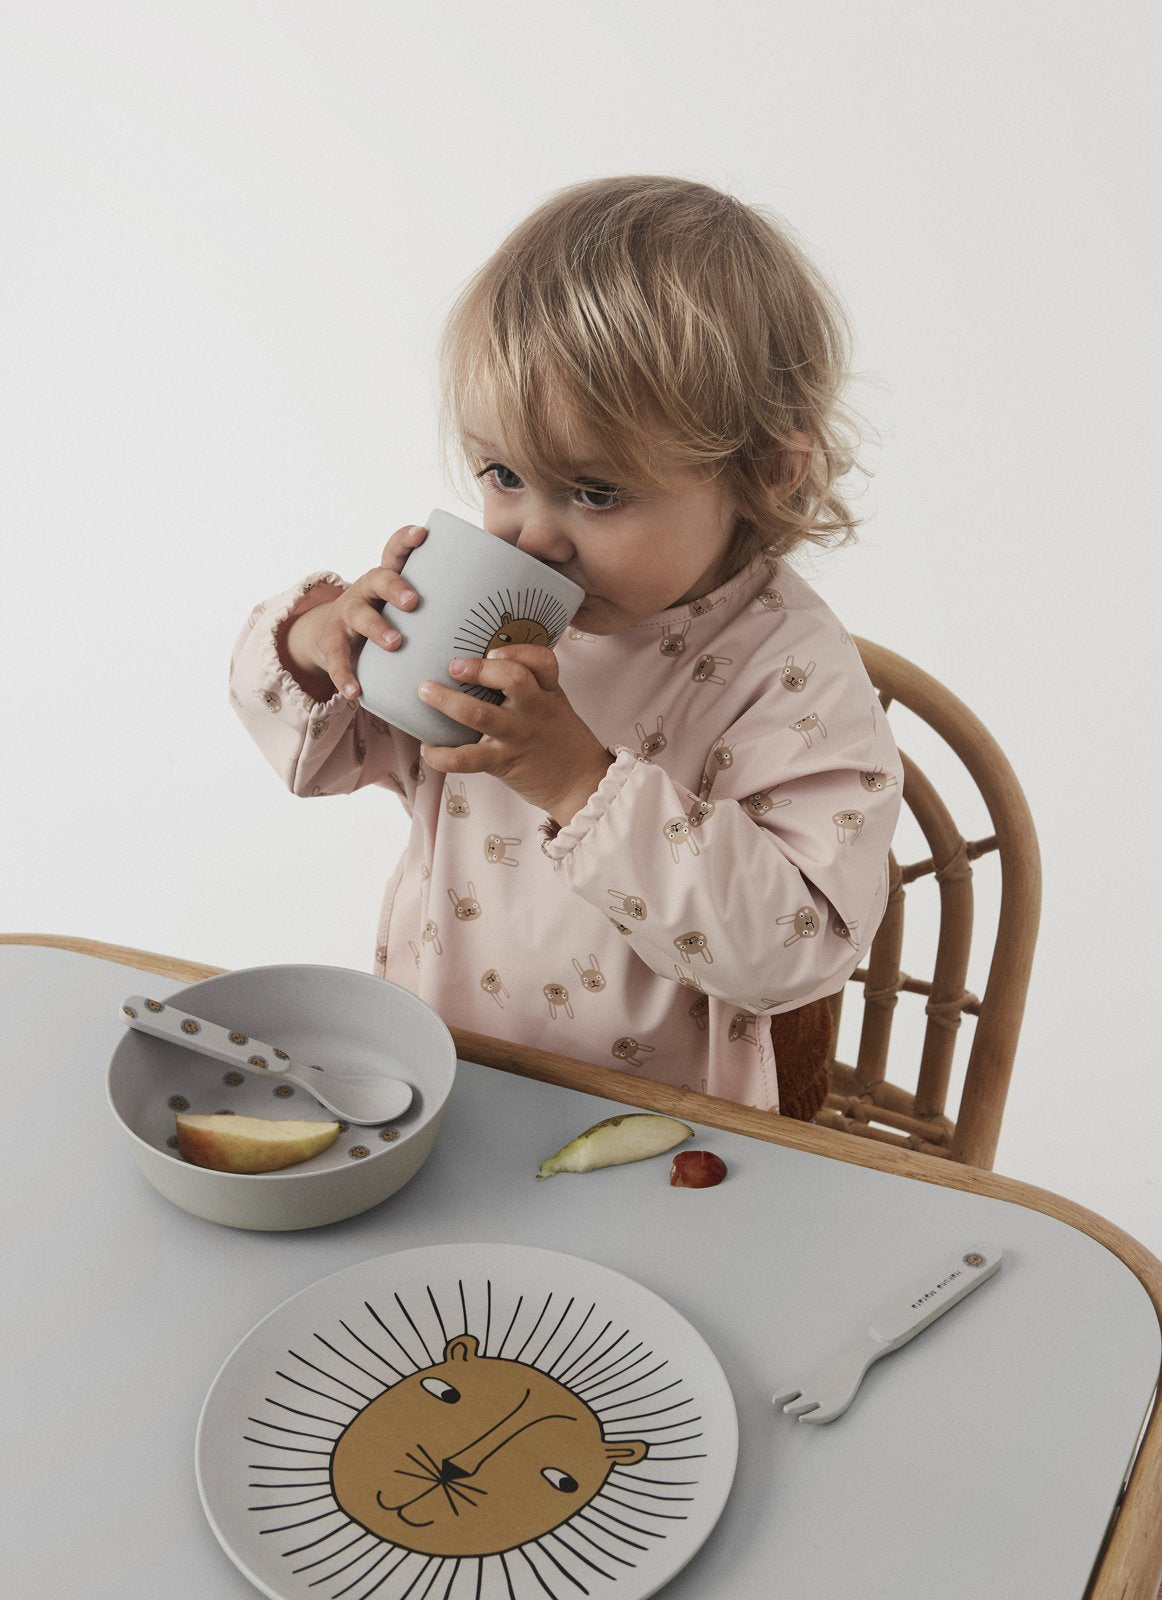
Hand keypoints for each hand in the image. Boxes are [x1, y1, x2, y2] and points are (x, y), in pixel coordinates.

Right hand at [278, 523, 427, 699]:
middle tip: (414, 602)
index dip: (405, 541)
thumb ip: (428, 602)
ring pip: (360, 617)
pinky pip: (338, 660)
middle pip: (378, 580)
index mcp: (383, 579)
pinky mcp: (332, 645)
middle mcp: (364, 592)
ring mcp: (345, 618)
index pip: (394, 553)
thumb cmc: (378, 617)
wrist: (328, 636)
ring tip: (395, 644)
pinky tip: (355, 692)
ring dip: (378, 628)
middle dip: (396, 587)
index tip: (421, 533)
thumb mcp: (395, 605)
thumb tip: (470, 607)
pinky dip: (346, 677)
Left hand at [417, 645, 611, 825]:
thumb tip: (486, 665)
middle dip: (479, 669)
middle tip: (453, 666)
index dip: (518, 651)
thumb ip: (532, 688)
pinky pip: (467, 758)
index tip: (494, 651)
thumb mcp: (555, 707)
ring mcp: (518, 736)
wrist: (580, 785)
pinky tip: (428, 748)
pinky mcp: (503, 762)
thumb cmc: (561, 742)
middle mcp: (534, 710)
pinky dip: (442, 755)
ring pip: (480, 713)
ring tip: (426, 692)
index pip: (543, 661)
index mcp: (548, 693)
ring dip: (448, 701)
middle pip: (512, 679)